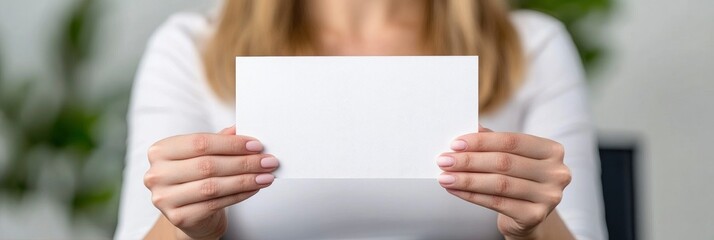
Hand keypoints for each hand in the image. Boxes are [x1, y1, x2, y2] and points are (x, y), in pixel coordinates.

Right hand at [144, 126, 278, 239]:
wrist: (190, 214)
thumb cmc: (196, 178)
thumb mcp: (204, 155)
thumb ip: (219, 141)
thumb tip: (241, 129)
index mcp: (161, 151)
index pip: (200, 142)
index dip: (231, 144)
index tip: (256, 145)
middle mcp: (157, 174)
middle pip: (208, 165)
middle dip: (244, 162)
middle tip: (267, 161)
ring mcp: (165, 198)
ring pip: (213, 186)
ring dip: (245, 180)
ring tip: (266, 176)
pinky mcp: (179, 217)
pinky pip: (215, 204)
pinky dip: (239, 195)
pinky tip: (254, 188)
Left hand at [437, 125, 570, 238]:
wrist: (527, 216)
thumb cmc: (517, 180)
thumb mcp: (510, 157)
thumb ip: (494, 142)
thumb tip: (469, 127)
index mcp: (552, 150)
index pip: (512, 141)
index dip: (481, 142)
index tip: (455, 144)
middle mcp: (556, 172)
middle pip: (504, 163)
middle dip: (469, 161)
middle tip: (444, 160)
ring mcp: (549, 196)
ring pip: (499, 184)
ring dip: (467, 180)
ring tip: (445, 177)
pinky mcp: (536, 216)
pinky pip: (497, 203)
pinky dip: (472, 196)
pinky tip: (455, 190)